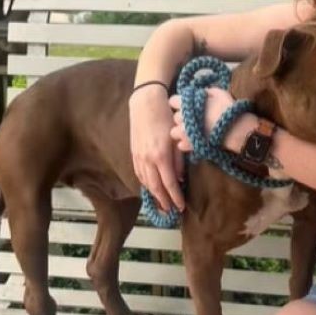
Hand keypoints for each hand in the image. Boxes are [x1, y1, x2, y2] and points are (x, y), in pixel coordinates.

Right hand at [129, 84, 185, 211]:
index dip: (175, 197)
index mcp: (161, 155)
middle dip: (164, 201)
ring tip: (162, 204)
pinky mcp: (133, 153)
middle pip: (156, 187)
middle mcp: (147, 159)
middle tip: (171, 211)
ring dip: (154, 195)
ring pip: (146, 182)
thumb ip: (179, 160)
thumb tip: (180, 178)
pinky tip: (151, 189)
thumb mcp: (177, 138)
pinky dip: (146, 184)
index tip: (181, 207)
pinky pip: (139, 174)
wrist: (145, 103)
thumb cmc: (166, 117)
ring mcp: (138, 156)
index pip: (170, 183)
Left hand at [169, 87, 255, 154]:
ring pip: (175, 132)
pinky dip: (186, 143)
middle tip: (195, 119)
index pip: (173, 101)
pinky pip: (181, 145)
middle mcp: (183, 117)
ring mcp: (186, 132)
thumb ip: (205, 91)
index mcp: (187, 103)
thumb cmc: (227, 109)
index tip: (187, 105)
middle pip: (176, 117)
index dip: (180, 103)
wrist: (235, 129)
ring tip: (192, 132)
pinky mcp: (191, 145)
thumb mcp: (218, 92)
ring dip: (182, 131)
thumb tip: (200, 93)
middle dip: (183, 118)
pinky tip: (195, 140)